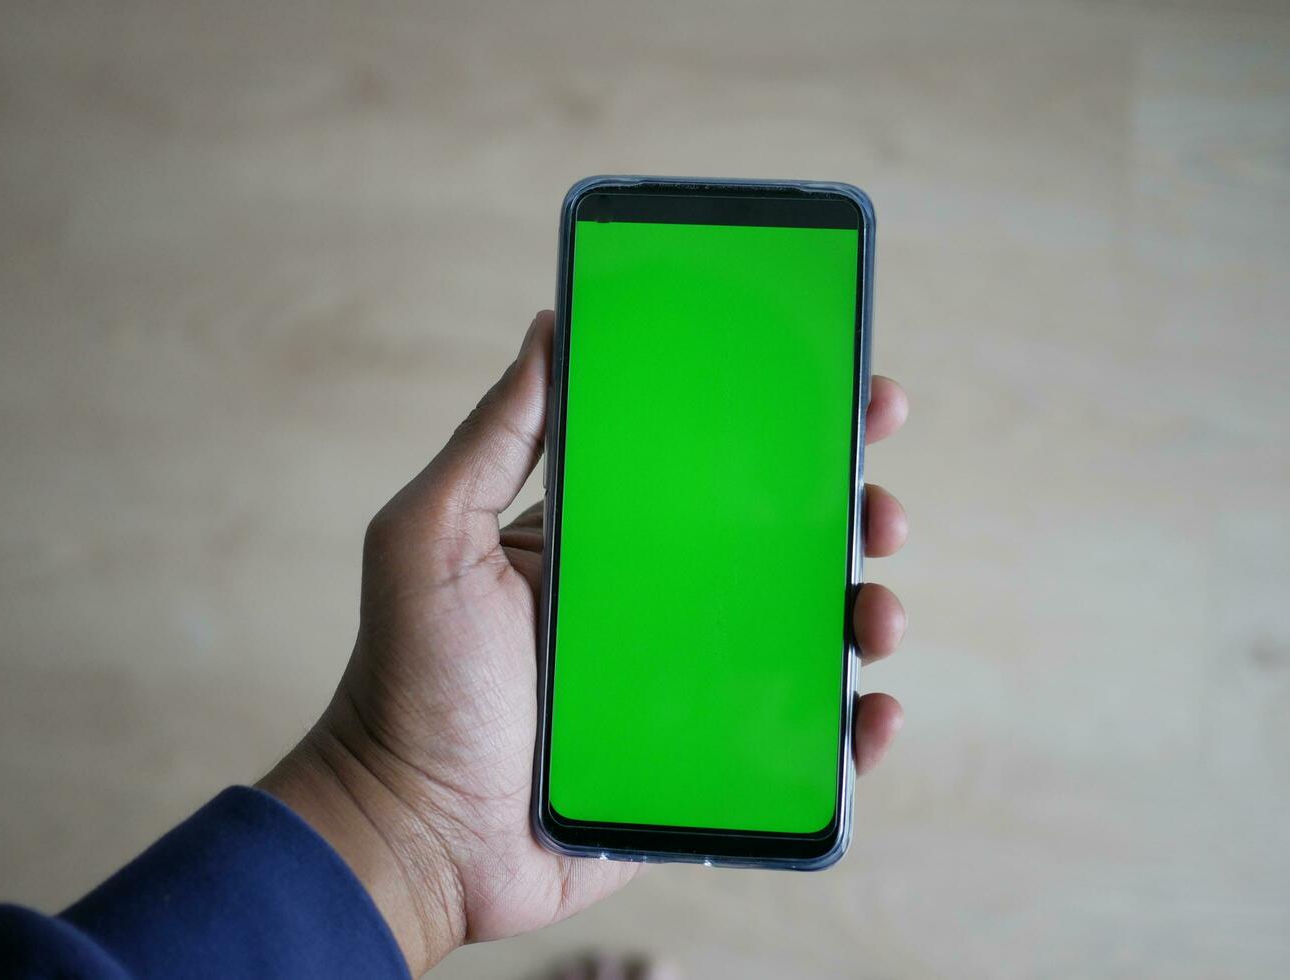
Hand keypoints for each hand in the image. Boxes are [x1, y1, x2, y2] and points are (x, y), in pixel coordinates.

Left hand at [259, 311, 909, 975]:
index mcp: (611, 540)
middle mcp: (661, 603)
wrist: (411, 831)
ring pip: (806, 639)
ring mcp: (689, 686)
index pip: (716, 466)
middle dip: (851, 515)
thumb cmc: (409, 680)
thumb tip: (551, 326)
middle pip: (783, 546)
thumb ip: (492, 436)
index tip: (853, 397)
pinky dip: (851, 732)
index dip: (789, 428)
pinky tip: (869, 711)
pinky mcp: (704, 767)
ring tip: (876, 615)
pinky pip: (799, 745)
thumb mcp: (432, 535)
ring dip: (865, 614)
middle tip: (880, 508)